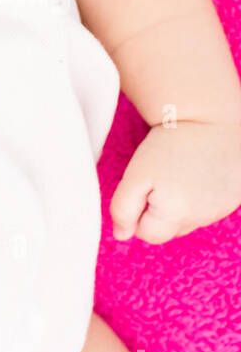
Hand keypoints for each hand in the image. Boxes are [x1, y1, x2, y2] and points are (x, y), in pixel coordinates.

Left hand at [110, 120, 240, 243]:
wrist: (211, 116)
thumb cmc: (170, 144)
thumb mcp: (136, 174)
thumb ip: (123, 208)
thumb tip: (121, 235)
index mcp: (175, 216)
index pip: (147, 234)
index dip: (138, 209)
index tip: (143, 182)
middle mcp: (201, 220)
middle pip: (169, 229)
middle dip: (158, 210)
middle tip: (160, 175)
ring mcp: (219, 211)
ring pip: (188, 219)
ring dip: (179, 202)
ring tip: (179, 170)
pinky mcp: (233, 200)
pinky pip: (207, 207)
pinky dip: (199, 195)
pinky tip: (196, 172)